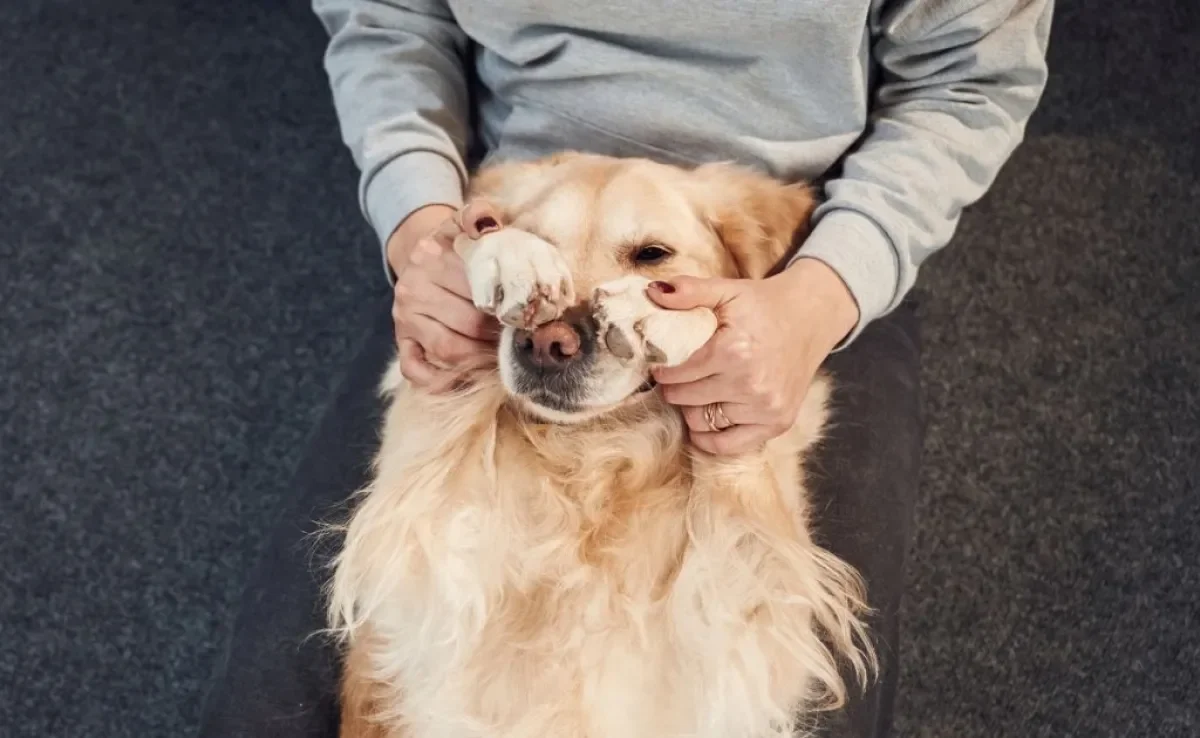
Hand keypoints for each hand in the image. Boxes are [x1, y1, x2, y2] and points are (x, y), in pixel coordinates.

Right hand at [387, 204, 500, 391]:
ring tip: (500, 355)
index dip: (507, 308)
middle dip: (498, 334)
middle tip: (518, 338)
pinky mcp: (401, 343)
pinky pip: (417, 371)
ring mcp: (404, 319)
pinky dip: (443, 380)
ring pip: (449, 351)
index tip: (525, 314)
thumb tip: (487, 222)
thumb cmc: (458, 247)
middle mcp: (412, 288)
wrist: (423, 257)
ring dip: (480, 358)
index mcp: (429, 256)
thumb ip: (480, 216)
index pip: (479, 291)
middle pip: (469, 324)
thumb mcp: (466, 223)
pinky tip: (466, 377)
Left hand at [646, 259, 859, 454]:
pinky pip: (729, 445)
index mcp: (734, 350)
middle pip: (687, 399)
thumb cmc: (763, 305)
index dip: (663, 370)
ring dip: (690, 410)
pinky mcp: (777, 422)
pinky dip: (710, 439)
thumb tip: (651, 292)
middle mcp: (751, 383)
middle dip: (673, 389)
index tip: (660, 365)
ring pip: (703, 422)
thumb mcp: (727, 290)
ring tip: (694, 393)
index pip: (679, 373)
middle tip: (674, 379)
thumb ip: (689, 291)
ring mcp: (766, 407)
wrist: (811, 318)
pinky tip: (703, 423)